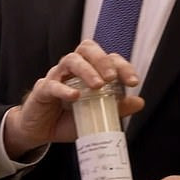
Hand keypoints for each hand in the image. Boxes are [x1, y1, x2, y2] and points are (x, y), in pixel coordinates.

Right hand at [4, 39, 143, 158]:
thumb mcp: (96, 115)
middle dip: (103, 60)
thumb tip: (139, 102)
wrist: (39, 130)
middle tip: (112, 78)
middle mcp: (72, 69)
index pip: (107, 58)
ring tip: (98, 85)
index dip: (122, 66)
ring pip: (70, 60)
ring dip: (86, 70)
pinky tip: (75, 96)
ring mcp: (56, 76)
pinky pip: (52, 84)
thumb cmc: (68, 118)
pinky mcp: (42, 90)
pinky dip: (64, 89)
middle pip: (87, 49)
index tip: (133, 82)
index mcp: (88, 70)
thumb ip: (116, 108)